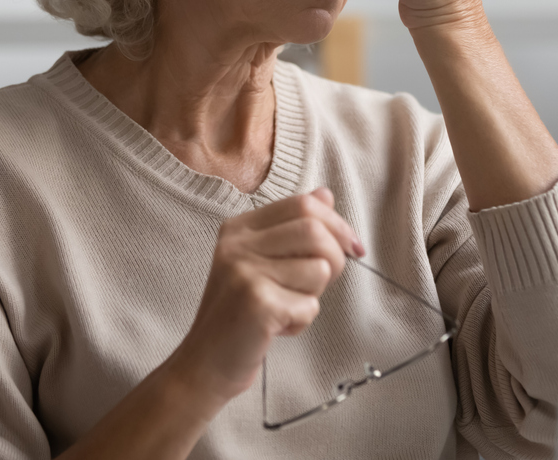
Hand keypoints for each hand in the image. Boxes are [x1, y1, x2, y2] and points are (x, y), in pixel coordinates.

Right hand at [171, 188, 363, 406]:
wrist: (205, 363)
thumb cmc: (240, 314)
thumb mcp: (262, 262)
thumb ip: (292, 228)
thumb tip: (325, 195)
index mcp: (240, 228)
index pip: (303, 204)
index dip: (337, 224)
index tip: (353, 248)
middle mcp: (238, 244)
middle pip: (315, 230)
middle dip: (334, 259)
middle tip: (321, 284)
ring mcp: (245, 271)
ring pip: (318, 268)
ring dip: (313, 295)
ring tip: (286, 308)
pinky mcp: (257, 303)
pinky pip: (310, 305)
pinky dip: (302, 321)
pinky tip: (277, 328)